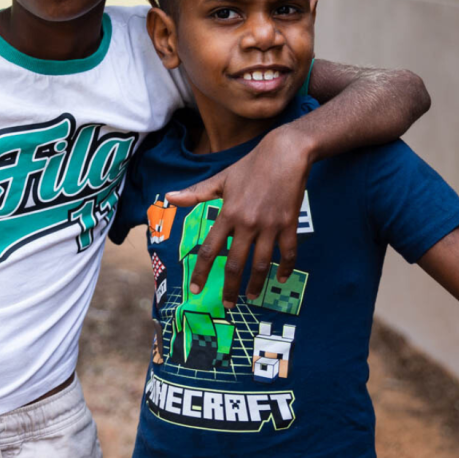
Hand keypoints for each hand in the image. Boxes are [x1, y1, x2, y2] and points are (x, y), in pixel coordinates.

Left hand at [165, 128, 312, 305]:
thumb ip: (196, 193)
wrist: (285, 153)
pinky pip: (288, 252)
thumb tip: (169, 197)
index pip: (210, 250)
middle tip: (228, 304)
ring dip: (255, 284)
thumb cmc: (250, 165)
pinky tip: (281, 279)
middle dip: (230, 288)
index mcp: (227, 214)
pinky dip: (286, 268)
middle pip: (235, 264)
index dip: (202, 273)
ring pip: (261, 263)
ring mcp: (269, 225)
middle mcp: (247, 223)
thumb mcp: (221, 178)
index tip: (197, 290)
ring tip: (251, 297)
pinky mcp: (289, 224)